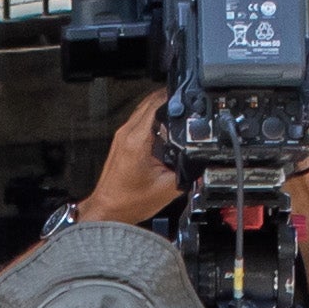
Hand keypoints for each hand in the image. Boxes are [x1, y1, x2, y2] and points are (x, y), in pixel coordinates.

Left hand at [80, 92, 184, 228]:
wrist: (108, 210)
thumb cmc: (128, 202)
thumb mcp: (169, 188)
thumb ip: (188, 170)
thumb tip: (200, 160)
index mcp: (137, 141)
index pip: (156, 103)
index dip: (174, 97)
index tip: (187, 99)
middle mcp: (127, 134)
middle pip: (150, 101)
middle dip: (169, 100)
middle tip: (186, 106)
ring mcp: (122, 136)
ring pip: (144, 109)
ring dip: (161, 109)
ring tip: (177, 118)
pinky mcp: (122, 141)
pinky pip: (140, 121)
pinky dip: (153, 120)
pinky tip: (164, 131)